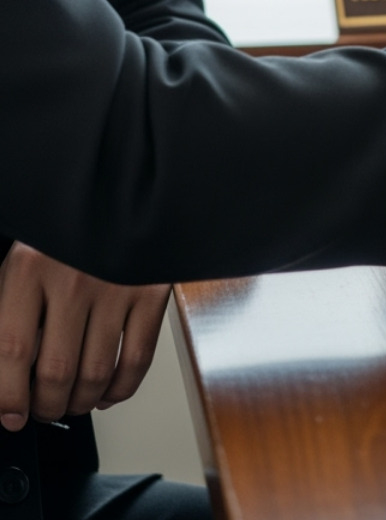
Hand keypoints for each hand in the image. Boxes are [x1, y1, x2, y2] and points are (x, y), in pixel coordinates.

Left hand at [0, 242, 168, 430]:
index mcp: (29, 268)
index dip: (9, 394)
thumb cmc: (62, 235)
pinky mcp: (151, 293)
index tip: (10, 414)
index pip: (13, 350)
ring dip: (81, 402)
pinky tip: (107, 392)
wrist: (117, 191)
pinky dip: (121, 388)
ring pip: (97, 372)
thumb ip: (8, 314)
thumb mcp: (18, 264)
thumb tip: (4, 374)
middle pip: (57, 369)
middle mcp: (73, 279)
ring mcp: (117, 287)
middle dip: (46, 405)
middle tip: (42, 410)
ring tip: (72, 404)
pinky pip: (138, 358)